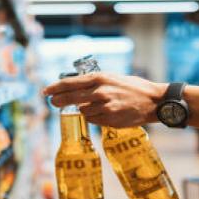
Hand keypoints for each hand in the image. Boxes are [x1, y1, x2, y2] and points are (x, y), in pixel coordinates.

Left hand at [43, 72, 166, 127]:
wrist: (153, 101)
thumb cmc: (134, 88)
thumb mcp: (113, 78)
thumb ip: (95, 83)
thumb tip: (76, 88)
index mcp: (100, 78)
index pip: (70, 83)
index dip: (55, 88)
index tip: (45, 91)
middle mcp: (100, 92)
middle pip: (71, 98)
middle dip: (58, 101)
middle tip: (52, 103)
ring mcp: (104, 107)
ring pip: (83, 111)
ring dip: (85, 110)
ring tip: (99, 106)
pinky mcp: (109, 119)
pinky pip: (94, 120)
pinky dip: (95, 118)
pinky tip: (106, 113)